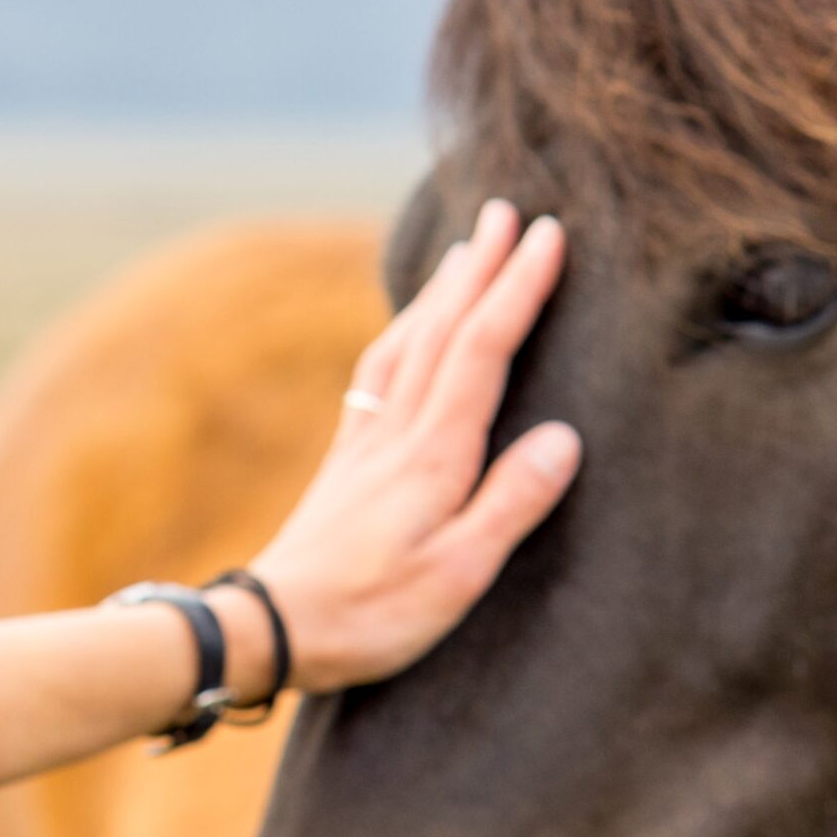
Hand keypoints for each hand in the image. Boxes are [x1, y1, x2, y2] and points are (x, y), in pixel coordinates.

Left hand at [221, 200, 580, 695]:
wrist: (271, 626)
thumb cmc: (371, 614)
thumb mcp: (457, 575)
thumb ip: (510, 504)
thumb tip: (564, 437)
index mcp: (433, 455)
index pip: (482, 350)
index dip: (517, 289)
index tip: (550, 235)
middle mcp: (396, 433)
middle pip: (444, 330)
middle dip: (482, 267)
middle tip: (510, 209)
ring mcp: (366, 442)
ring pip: (408, 343)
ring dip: (440, 291)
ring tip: (466, 249)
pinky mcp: (347, 460)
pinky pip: (379, 373)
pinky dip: (403, 333)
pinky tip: (408, 329)